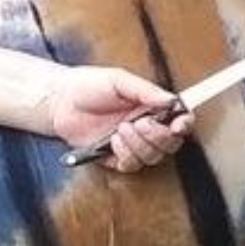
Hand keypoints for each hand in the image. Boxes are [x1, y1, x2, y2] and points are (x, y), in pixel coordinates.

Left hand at [48, 67, 193, 174]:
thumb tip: (171, 99)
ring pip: (152, 157)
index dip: (184, 124)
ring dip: (139, 144)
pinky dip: (125, 154)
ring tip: (122, 128)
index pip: (179, 119)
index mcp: (151, 107)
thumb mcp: (119, 80)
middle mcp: (145, 128)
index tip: (179, 124)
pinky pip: (131, 165)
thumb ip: (146, 90)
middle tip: (142, 122)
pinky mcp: (114, 158)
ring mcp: (131, 144)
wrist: (59, 102)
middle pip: (170, 143)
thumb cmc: (88, 86)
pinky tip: (113, 140)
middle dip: (160, 136)